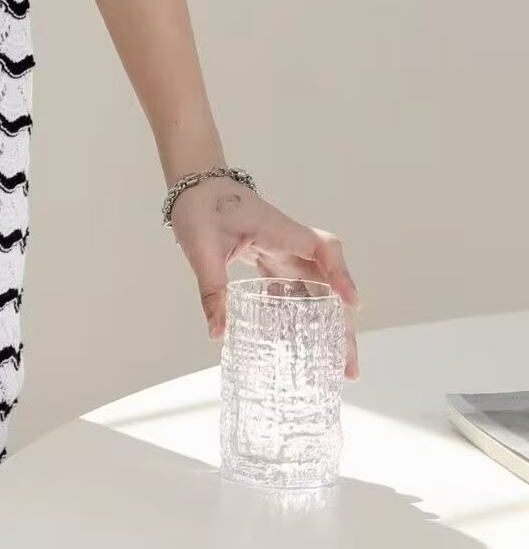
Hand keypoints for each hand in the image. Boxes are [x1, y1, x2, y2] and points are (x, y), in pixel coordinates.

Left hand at [170, 177, 360, 379]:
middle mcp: (289, 242)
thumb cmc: (200, 207)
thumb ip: (212, 290)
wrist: (195, 183)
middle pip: (328, 283)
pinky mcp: (271, 258)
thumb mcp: (202, 250)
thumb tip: (218, 333)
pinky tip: (300, 340)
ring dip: (327, 323)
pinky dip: (301, 312)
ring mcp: (282, 251)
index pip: (323, 249)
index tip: (352, 303)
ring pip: (315, 289)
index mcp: (279, 232)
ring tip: (335, 363)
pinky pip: (295, 288)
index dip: (341, 275)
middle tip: (348, 365)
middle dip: (342, 323)